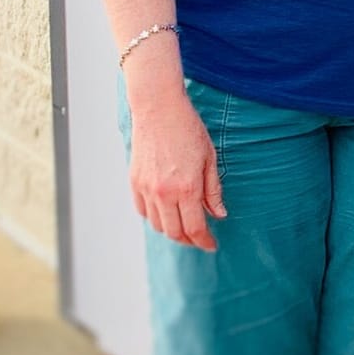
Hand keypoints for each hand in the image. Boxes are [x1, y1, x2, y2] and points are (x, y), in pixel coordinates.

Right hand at [127, 82, 225, 251]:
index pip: (195, 228)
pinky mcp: (134, 182)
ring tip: (184, 226)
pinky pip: (143, 211)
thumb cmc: (188, 129)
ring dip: (172, 230)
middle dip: (189, 240)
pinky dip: (155, 217)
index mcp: (186, 188)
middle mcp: (163, 193)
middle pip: (175, 232)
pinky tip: (166, 212)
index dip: (204, 241)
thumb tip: (219, 214)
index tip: (212, 246)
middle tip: (200, 238)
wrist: (158, 109)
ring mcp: (146, 189)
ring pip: (157, 225)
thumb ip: (213, 190)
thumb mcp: (209, 158)